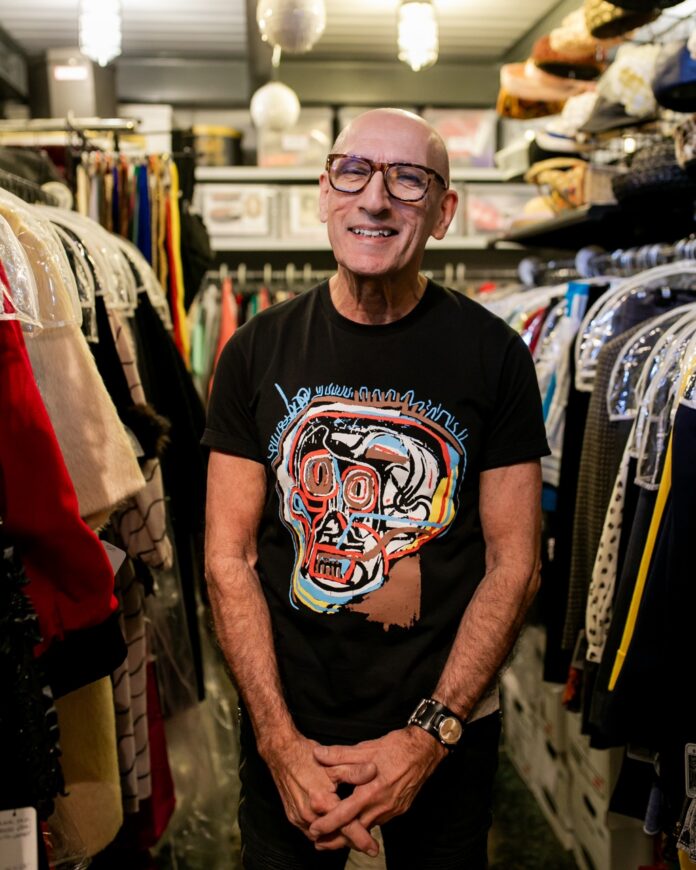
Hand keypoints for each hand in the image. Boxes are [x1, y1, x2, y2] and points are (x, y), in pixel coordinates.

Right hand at [259, 730, 379, 854]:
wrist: (281, 753)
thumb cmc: (307, 755)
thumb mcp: (333, 763)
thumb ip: (354, 771)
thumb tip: (374, 770)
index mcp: (321, 801)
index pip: (346, 826)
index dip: (362, 838)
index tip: (374, 848)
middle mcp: (309, 814)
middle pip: (335, 836)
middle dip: (351, 842)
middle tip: (367, 844)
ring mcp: (298, 818)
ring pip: (322, 837)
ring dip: (337, 838)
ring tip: (353, 837)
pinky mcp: (292, 817)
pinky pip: (311, 832)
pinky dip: (324, 833)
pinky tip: (333, 830)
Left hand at [308, 726, 445, 848]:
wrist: (425, 751)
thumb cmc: (396, 747)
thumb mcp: (366, 748)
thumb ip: (340, 754)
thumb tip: (317, 754)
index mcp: (372, 791)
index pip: (345, 813)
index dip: (328, 823)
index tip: (313, 830)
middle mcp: (382, 806)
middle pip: (355, 829)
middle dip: (336, 838)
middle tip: (318, 844)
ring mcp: (392, 810)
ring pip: (368, 827)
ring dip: (351, 833)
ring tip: (334, 836)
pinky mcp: (399, 809)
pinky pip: (379, 821)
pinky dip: (366, 825)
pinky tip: (358, 822)